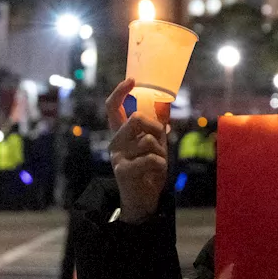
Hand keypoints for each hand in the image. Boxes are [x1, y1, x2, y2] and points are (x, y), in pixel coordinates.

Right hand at [106, 79, 170, 223]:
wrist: (143, 198)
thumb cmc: (149, 169)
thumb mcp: (155, 145)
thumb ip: (156, 128)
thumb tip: (164, 107)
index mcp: (121, 134)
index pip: (113, 108)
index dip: (120, 92)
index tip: (132, 80)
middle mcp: (115, 142)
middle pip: (135, 118)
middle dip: (156, 128)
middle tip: (160, 142)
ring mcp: (117, 156)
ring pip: (148, 140)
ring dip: (161, 151)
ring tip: (155, 163)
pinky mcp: (123, 170)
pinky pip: (152, 158)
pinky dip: (160, 164)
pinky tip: (154, 172)